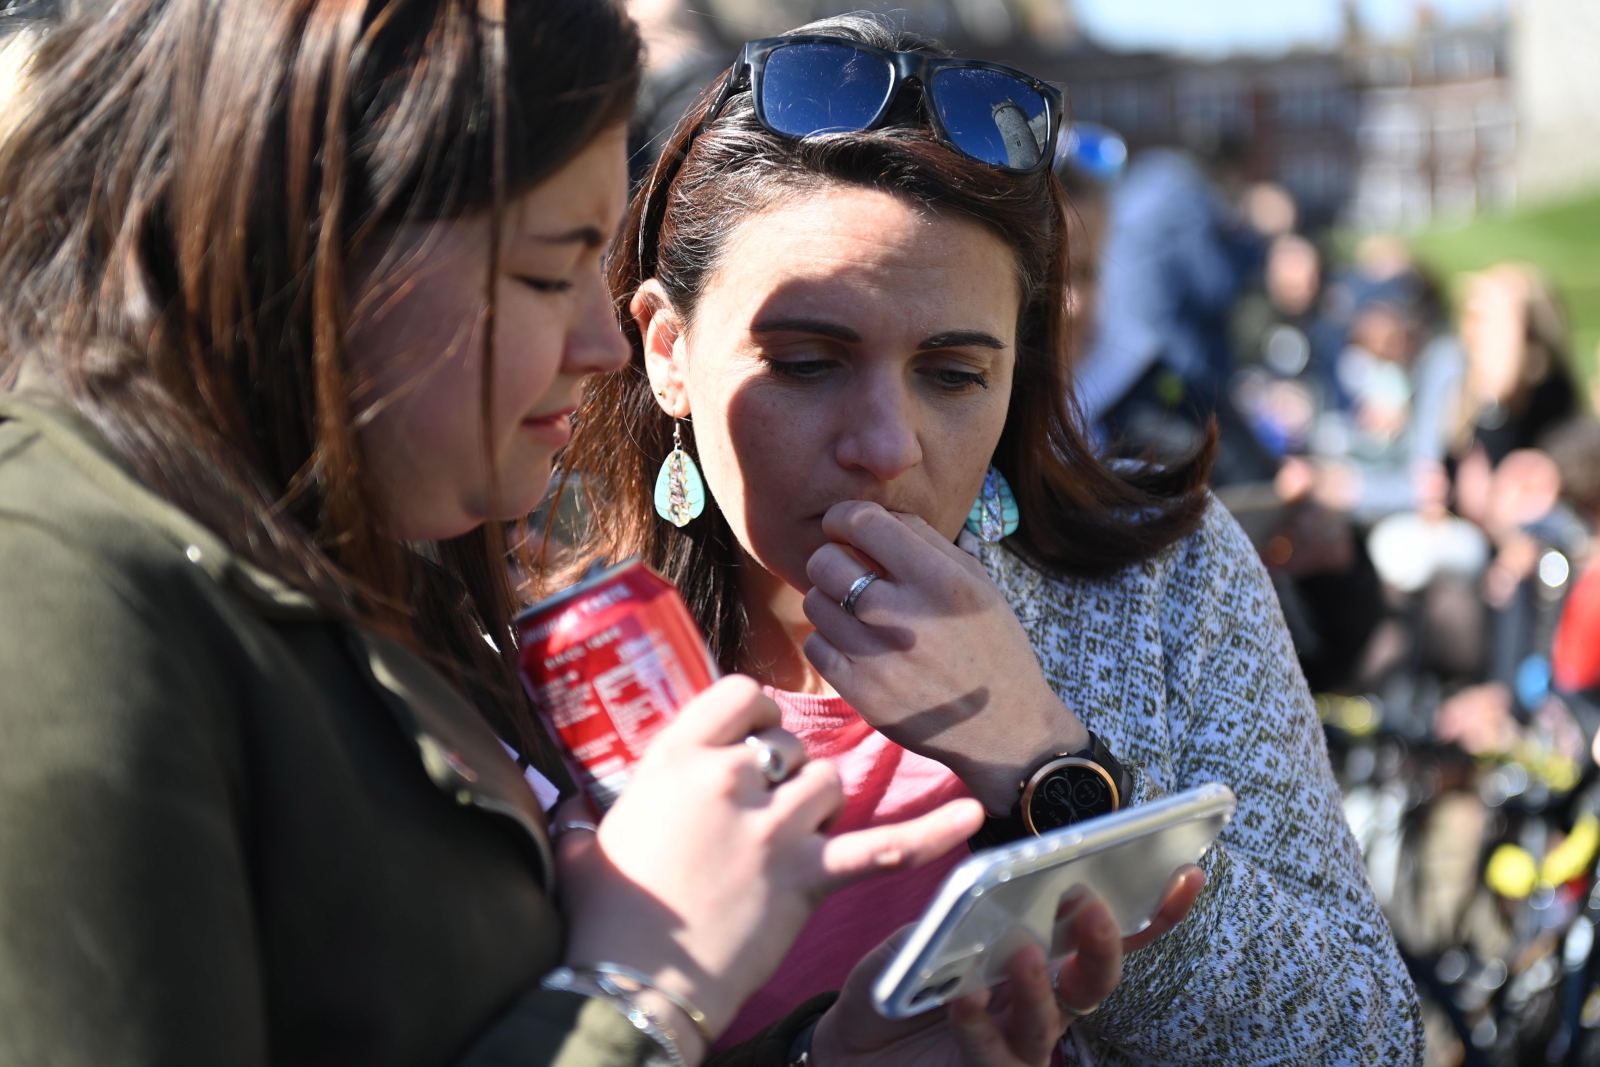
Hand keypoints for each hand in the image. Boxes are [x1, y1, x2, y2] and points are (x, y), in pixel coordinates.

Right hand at [557, 675, 985, 1055]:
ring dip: (817, 806)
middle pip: (789, 745)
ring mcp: (775, 829)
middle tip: (756, 814)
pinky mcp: (807, 879)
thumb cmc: (601, 916)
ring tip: (786, 841)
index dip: (751, 714)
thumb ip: (586, 813)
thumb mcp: (585, 843)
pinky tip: (974, 812)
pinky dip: (931, 832)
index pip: (740, 694)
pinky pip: (882, 848)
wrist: (631, 985)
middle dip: (782, 772)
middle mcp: (731, 780)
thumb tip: (569, 806)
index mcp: (676, 758)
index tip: (745, 737)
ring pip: (829, 783)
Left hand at [802, 500, 1085, 812]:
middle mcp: (905, 616)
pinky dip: (828, 638)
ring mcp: (879, 658)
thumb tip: (873, 515)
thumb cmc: (991, 646)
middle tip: (846, 571)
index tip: (843, 526)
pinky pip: (816, 644)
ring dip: (829, 600)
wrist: (1005, 728)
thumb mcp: (977, 583)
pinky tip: (853, 643)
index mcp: (939, 580)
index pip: (862, 523)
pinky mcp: (862, 693)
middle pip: (826, 561)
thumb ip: (926, 542)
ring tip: (854, 610)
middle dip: (831, 558)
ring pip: (815, 602)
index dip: (842, 517)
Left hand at [810, 867, 1205, 1065]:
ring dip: (1042, 985)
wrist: (847, 1050)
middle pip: (1095, 980)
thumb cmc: (896, 988)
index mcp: (1038, 955)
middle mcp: (1039, 1001)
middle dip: (1103, 944)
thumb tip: (989, 886)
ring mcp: (1016, 1044)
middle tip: (1090, 906)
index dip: (1152, 908)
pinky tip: (965, 1001)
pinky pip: (996, 1057)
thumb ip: (953, 916)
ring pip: (1054, 1021)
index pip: (1105, 932)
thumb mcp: (918, 938)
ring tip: (1023, 953)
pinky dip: (983, 1027)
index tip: (1185, 871)